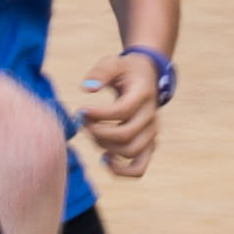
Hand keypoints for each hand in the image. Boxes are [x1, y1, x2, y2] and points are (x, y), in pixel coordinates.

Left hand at [76, 50, 163, 179]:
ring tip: (92, 133)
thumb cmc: (124, 70)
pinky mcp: (148, 145)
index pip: (123, 111)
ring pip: (130, 151)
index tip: (82, 110)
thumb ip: (99, 73)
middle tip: (82, 122)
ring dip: (105, 146)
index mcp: (144, 96)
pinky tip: (105, 158)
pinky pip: (139, 167)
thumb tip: (87, 89)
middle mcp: (151, 117)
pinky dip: (122, 170)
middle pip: (126, 135)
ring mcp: (151, 134)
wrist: (146, 77)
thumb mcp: (112, 63)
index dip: (98, 114)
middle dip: (98, 131)